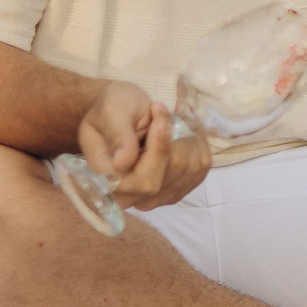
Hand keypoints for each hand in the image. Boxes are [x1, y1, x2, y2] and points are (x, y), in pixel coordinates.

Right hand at [75, 80, 211, 210]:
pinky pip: (199, 173)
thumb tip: (122, 162)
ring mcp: (151, 198)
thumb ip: (117, 136)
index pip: (144, 180)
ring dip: (188, 142)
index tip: (161, 120)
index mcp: (107, 181)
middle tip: (164, 115)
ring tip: (170, 123)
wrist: (116, 112)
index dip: (160, 150)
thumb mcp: (111, 113)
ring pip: (189, 173)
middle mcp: (128, 197)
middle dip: (176, 141)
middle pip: (170, 176)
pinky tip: (183, 135)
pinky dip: (198, 149)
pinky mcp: (171, 192)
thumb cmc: (110, 109)